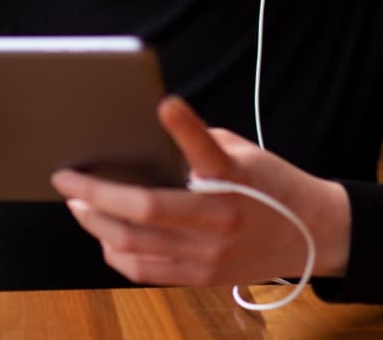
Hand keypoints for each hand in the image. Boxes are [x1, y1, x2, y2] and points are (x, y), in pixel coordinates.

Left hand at [51, 95, 350, 286]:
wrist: (313, 235)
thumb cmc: (272, 186)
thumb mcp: (247, 154)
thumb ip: (200, 147)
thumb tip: (149, 138)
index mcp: (235, 179)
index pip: (206, 150)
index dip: (185, 126)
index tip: (164, 104)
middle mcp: (221, 220)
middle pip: (146, 210)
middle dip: (97, 193)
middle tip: (69, 180)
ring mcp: (209, 255)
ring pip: (135, 245)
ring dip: (97, 224)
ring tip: (79, 206)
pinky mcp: (202, 277)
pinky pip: (144, 270)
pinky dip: (116, 252)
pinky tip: (104, 235)